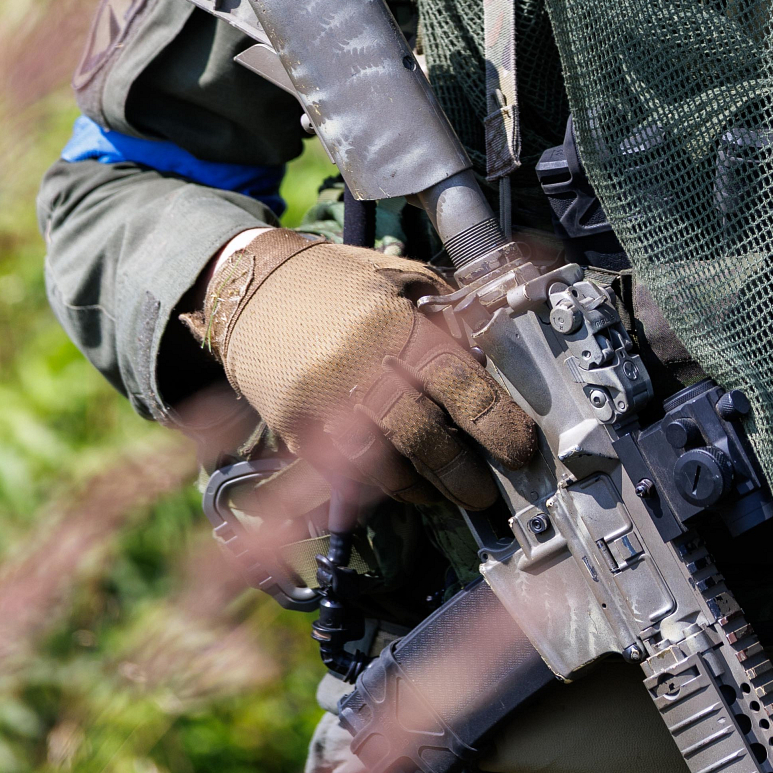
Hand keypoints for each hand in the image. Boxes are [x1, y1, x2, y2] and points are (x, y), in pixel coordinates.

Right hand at [188, 227, 537, 508]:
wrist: (252, 285)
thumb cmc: (337, 279)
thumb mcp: (400, 278)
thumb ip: (446, 312)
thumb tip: (492, 352)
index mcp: (390, 325)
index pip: (455, 380)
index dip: (493, 419)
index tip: (521, 446)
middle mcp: (355, 367)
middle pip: (420, 433)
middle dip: (460, 471)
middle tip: (486, 491)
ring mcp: (319, 403)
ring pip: (381, 461)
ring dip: (423, 485)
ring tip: (451, 494)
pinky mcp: (292, 427)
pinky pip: (344, 468)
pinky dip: (380, 482)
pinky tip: (407, 485)